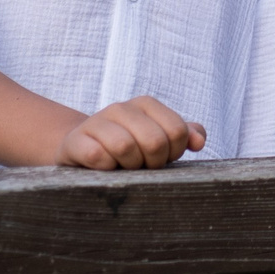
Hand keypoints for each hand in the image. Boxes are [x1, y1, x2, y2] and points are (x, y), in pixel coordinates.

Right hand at [59, 96, 206, 169]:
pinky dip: (106, 169)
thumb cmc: (129, 147)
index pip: (178, 131)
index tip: (162, 158)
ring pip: (126, 147)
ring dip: (129, 167)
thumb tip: (199, 141)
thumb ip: (183, 135)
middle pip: (155, 141)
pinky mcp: (76, 141)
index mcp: (146, 104)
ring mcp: (97, 122)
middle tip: (143, 166)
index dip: (174, 153)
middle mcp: (121, 108)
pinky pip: (98, 157)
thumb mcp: (158, 138)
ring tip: (124, 167)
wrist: (82, 151)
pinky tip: (105, 169)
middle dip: (153, 162)